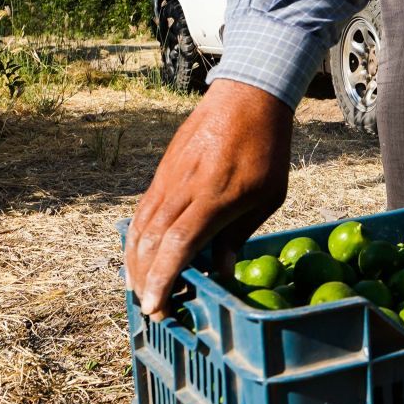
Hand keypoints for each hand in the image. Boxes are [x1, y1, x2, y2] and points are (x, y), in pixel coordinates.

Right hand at [125, 79, 292, 319]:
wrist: (247, 97)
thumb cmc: (267, 149)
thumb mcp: (269, 196)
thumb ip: (240, 234)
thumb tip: (221, 272)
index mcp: (212, 199)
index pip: (176, 247)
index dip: (163, 280)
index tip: (156, 306)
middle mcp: (182, 190)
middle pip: (150, 243)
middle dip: (145, 280)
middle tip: (150, 307)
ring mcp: (168, 179)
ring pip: (139, 227)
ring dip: (134, 262)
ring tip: (139, 288)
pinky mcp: (162, 171)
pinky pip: (142, 210)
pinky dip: (135, 237)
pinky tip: (138, 254)